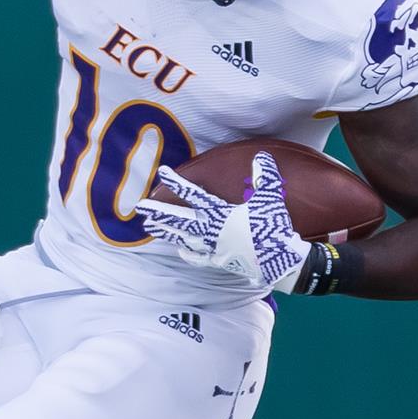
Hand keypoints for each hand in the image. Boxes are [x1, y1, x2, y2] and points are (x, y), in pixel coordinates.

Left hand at [134, 152, 309, 291]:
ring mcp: (211, 248)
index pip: (193, 195)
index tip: (161, 173)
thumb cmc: (272, 228)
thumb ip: (264, 176)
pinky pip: (197, 257)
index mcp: (220, 213)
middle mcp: (210, 230)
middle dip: (159, 211)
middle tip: (139, 206)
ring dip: (165, 231)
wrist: (278, 261)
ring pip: (182, 238)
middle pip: (179, 219)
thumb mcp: (270, 198)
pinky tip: (179, 250)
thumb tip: (262, 157)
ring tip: (148, 227)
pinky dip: (186, 253)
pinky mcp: (218, 261)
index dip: (177, 182)